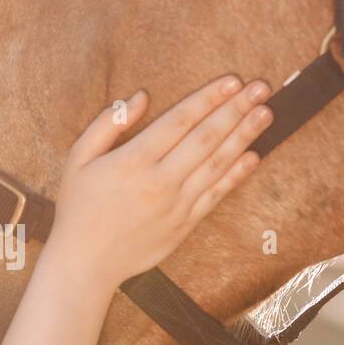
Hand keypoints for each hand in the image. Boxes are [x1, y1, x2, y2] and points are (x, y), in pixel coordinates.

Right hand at [47, 75, 272, 290]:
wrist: (85, 263)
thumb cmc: (78, 208)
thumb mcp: (78, 158)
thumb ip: (108, 124)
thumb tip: (142, 97)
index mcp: (133, 160)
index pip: (180, 120)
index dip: (208, 98)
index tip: (232, 81)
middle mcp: (159, 180)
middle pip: (206, 137)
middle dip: (236, 109)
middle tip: (261, 87)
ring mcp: (176, 204)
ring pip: (217, 164)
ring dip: (244, 137)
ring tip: (265, 114)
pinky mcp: (184, 225)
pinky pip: (216, 195)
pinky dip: (236, 175)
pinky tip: (254, 156)